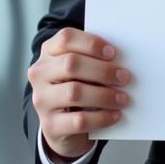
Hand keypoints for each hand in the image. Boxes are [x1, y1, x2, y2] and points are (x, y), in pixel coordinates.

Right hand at [27, 28, 131, 161]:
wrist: (63, 125)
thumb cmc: (78, 86)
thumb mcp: (82, 68)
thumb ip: (94, 59)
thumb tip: (122, 60)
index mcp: (49, 52)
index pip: (66, 38)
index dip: (91, 43)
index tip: (112, 52)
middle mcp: (40, 73)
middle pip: (71, 64)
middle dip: (102, 70)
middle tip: (124, 77)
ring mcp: (42, 99)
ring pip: (74, 92)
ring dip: (104, 95)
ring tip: (122, 98)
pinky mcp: (50, 125)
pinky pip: (79, 120)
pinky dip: (101, 117)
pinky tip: (114, 115)